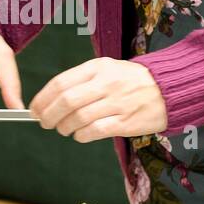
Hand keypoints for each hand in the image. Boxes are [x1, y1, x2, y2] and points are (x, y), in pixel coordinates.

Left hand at [29, 56, 167, 141]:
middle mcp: (106, 83)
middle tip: (44, 122)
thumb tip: (51, 99)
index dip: (43, 99)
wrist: (168, 87)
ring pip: (79, 118)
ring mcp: (118, 103)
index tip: (34, 109)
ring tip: (63, 129)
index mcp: (98, 67)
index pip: (61, 83)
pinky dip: (82, 136)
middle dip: (49, 115)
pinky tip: (79, 136)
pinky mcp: (127, 121)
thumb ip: (81, 80)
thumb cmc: (131, 79)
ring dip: (64, 127)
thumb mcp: (107, 68)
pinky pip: (96, 131)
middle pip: (67, 101)